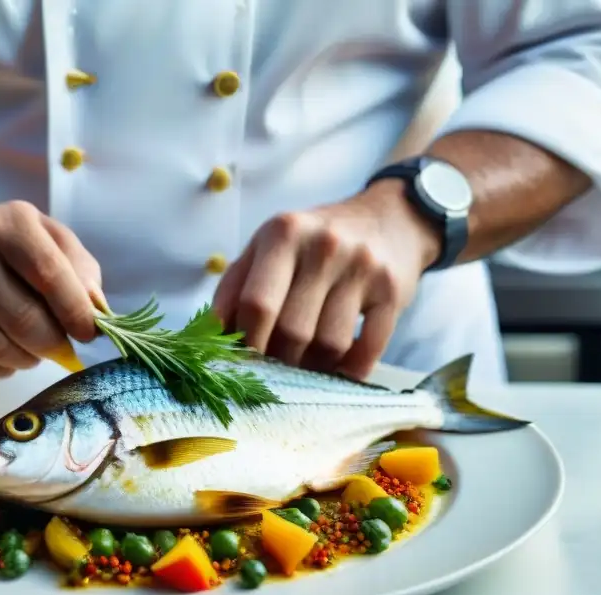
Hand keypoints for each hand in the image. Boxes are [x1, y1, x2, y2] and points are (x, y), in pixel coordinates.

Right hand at [0, 201, 102, 380]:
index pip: (49, 275)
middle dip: (53, 344)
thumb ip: (83, 274)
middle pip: (24, 320)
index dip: (76, 312)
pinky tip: (3, 354)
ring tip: (31, 348)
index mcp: (8, 224)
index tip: (89, 334)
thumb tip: (95, 311)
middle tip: (61, 347)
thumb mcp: (55, 246)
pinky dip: (0, 371)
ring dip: (27, 360)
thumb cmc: (14, 257)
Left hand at [212, 181, 439, 379]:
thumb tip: (207, 341)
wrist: (391, 218)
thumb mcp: (269, 248)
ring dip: (313, 369)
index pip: (256, 304)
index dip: (245, 344)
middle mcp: (324, 246)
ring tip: (305, 367)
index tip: (240, 364)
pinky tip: (339, 371)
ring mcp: (362, 267)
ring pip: (328, 346)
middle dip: (278, 361)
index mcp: (282, 233)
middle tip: (274, 370)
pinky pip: (369, 349)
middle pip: (291, 331)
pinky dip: (351, 371)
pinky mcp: (393, 291)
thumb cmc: (313, 243)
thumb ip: (235, 288)